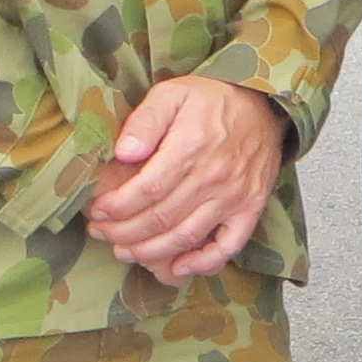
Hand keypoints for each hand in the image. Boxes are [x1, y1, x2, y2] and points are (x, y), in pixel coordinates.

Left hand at [84, 74, 286, 282]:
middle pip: (160, 219)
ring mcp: (234, 196)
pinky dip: (203, 263)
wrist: (265, 104)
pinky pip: (228, 246)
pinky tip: (178, 268)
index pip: (145, 191)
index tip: (96, 211)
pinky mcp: (250, 208)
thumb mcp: (172, 93)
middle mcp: (213, 177)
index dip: (115, 207)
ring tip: (125, 251)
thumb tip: (122, 151)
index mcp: (190, 148)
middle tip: (102, 233)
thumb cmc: (215, 99)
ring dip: (150, 252)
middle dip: (123, 232)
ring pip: (185, 237)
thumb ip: (145, 121)